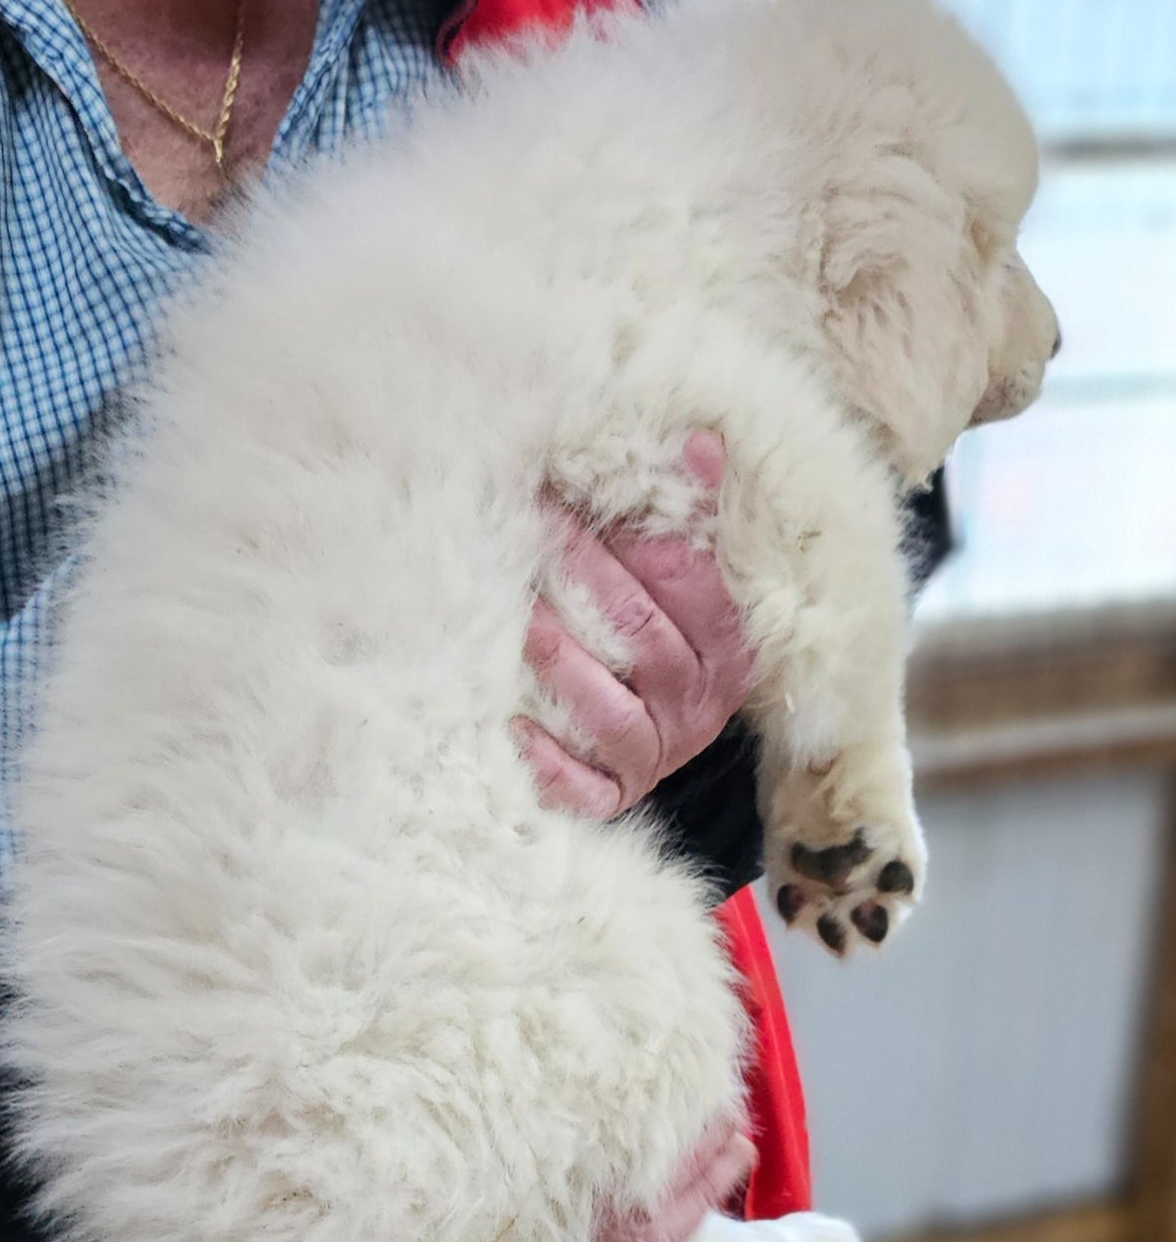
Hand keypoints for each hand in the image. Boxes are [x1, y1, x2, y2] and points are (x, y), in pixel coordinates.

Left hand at [515, 430, 751, 819]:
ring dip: (562, 661)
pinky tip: (513, 727)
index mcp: (727, 653)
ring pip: (611, 710)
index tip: (580, 494)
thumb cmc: (664, 653)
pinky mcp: (612, 798)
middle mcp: (696, 708)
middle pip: (642, 638)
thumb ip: (693, 525)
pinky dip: (550, 763)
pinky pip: (584, 788)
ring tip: (519, 616)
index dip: (638, 539)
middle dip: (587, 576)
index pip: (688, 588)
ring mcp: (654, 757)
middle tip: (534, 526)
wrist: (658, 754)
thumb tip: (698, 443)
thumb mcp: (691, 595)